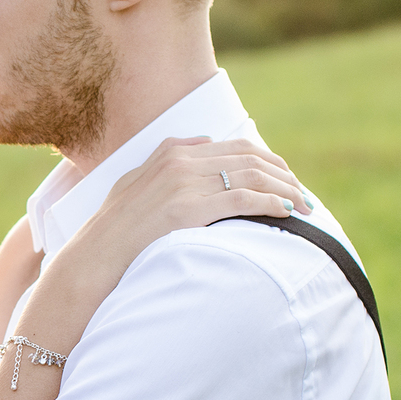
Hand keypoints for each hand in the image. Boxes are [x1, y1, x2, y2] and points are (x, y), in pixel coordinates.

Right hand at [78, 136, 308, 277]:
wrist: (94, 257)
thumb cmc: (113, 229)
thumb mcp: (135, 183)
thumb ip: (166, 162)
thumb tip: (202, 142)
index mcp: (171, 151)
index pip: (235, 147)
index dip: (267, 161)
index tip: (285, 178)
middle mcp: (180, 161)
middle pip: (250, 158)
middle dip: (283, 175)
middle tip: (303, 194)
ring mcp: (184, 184)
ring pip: (252, 176)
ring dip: (286, 190)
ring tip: (306, 206)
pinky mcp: (189, 209)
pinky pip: (243, 199)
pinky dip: (272, 203)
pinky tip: (287, 212)